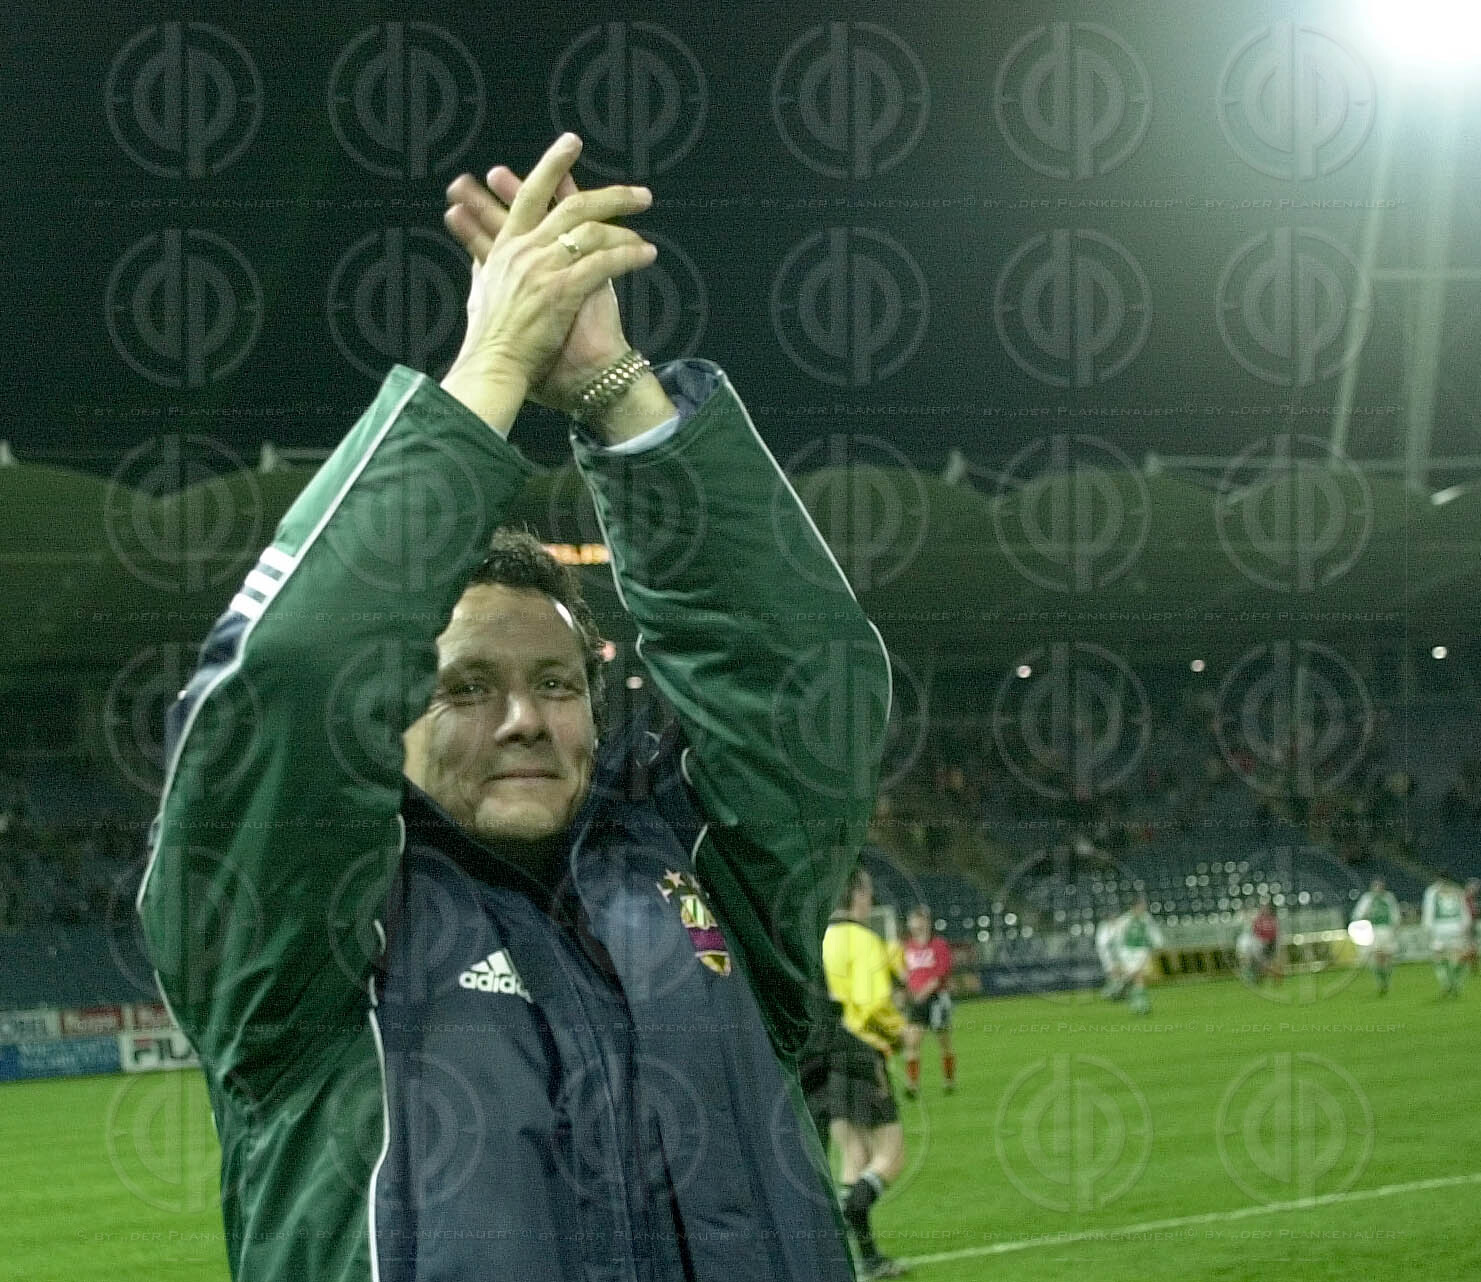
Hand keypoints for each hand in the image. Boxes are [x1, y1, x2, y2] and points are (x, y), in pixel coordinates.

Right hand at [445, 139, 651, 412]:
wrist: (492, 366)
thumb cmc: (489, 338)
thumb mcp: (479, 291)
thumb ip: (483, 264)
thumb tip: (479, 252)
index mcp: (507, 246)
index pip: (531, 194)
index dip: (552, 165)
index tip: (571, 143)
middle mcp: (525, 250)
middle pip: (572, 207)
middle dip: (610, 195)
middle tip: (640, 193)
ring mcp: (543, 268)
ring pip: (591, 231)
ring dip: (625, 227)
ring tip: (646, 229)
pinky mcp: (561, 290)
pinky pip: (604, 262)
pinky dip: (629, 255)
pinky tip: (647, 255)